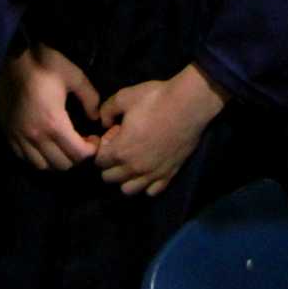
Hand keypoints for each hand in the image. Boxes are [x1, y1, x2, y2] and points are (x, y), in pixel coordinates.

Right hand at [0, 43, 101, 169]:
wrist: (11, 58)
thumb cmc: (44, 65)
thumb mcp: (74, 76)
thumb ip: (90, 98)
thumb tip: (95, 117)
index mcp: (54, 123)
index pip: (78, 154)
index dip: (91, 151)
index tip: (94, 139)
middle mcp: (36, 136)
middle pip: (62, 165)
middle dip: (77, 158)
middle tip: (82, 143)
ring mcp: (20, 138)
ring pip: (43, 166)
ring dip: (57, 161)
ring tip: (63, 146)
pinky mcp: (9, 135)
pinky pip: (25, 159)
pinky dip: (38, 158)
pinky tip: (45, 145)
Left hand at [96, 65, 225, 197]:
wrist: (189, 105)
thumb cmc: (155, 99)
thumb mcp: (123, 97)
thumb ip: (106, 111)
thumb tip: (103, 122)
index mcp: (121, 151)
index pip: (98, 161)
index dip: (103, 146)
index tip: (114, 133)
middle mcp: (134, 168)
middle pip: (109, 178)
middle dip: (109, 163)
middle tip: (122, 145)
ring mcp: (153, 174)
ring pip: (128, 190)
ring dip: (125, 178)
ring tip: (132, 161)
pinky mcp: (169, 174)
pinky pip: (152, 191)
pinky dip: (146, 184)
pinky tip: (149, 169)